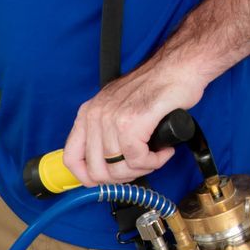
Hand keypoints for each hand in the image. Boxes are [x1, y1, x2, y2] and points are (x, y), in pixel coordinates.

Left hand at [62, 56, 209, 186]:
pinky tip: (164, 152)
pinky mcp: (132, 123)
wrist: (178, 68)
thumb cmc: (154, 87)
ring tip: (155, 156)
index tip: (104, 181)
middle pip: (97, 170)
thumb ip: (105, 133)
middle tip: (140, 166)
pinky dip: (154, 162)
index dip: (86, 177)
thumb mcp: (117, 108)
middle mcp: (95, 116)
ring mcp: (112, 119)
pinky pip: (137, 159)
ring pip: (118, 168)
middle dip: (121, 177)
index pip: (71, 158)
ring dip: (142, 168)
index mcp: (87, 114)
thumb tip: (105, 167)